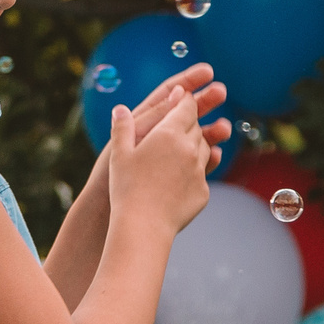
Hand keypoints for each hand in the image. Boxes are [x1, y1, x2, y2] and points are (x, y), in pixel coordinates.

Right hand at [107, 92, 211, 237]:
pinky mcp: (203, 191)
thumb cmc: (127, 188)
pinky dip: (194, 170)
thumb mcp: (118, 154)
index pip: (186, 106)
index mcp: (169, 133)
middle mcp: (190, 148)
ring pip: (205, 148)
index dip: (185, 100)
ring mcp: (199, 170)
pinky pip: (203, 174)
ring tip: (180, 149)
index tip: (182, 98)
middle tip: (179, 123)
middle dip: (189, 122)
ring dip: (196, 144)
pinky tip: (180, 177)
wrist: (143, 226)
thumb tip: (120, 108)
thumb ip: (122, 127)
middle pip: (196, 126)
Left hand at [113, 65, 231, 173]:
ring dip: (211, 130)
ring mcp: (171, 154)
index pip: (170, 93)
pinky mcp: (178, 173)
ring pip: (196, 136)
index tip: (207, 71)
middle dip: (205, 101)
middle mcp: (159, 134)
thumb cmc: (113, 176)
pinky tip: (217, 153)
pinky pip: (197, 160)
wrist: (110, 212)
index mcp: (144, 121)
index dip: (189, 80)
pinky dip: (208, 156)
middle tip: (221, 91)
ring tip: (224, 128)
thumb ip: (155, 117)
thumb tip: (178, 90)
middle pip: (187, 113)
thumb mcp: (132, 141)